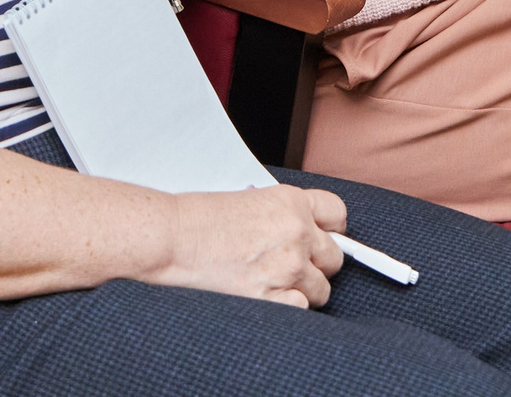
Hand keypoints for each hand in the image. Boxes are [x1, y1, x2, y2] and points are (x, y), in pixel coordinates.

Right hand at [153, 185, 344, 307]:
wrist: (173, 238)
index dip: (332, 229)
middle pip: (336, 258)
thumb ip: (284, 215)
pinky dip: (286, 308)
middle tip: (292, 265)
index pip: (338, 213)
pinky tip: (265, 296)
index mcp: (292, 202)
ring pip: (321, 290)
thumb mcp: (252, 200)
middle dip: (317, 264)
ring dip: (301, 290)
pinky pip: (301, 309)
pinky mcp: (274, 296)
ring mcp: (288, 267)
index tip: (326, 237)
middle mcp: (297, 233)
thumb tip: (306, 234)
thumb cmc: (200, 218)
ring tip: (271, 282)